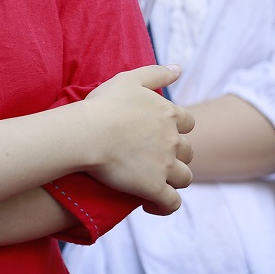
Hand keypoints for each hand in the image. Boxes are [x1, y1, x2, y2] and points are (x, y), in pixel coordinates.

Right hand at [75, 64, 194, 215]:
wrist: (87, 133)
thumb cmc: (103, 105)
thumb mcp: (129, 79)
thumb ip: (156, 73)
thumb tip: (179, 69)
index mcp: (168, 114)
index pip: (187, 122)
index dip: (176, 128)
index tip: (159, 132)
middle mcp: (172, 140)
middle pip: (187, 151)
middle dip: (175, 155)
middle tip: (153, 157)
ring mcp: (165, 165)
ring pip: (184, 178)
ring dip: (174, 179)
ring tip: (154, 180)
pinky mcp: (154, 187)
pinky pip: (171, 203)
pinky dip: (164, 206)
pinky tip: (149, 204)